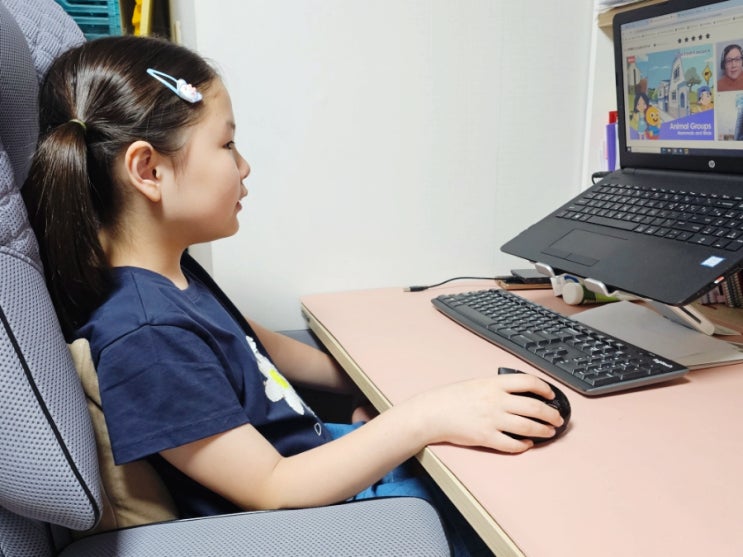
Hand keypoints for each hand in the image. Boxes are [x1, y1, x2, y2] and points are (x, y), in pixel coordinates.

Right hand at [410, 373, 563, 452]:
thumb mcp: (477, 383)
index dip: (545, 388)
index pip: (529, 382)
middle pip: (535, 407)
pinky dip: (524, 445)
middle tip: (558, 418)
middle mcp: (496, 401)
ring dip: (544, 430)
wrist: (433, 412)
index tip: (551, 395)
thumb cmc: (452, 398)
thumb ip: (498, 388)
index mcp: (494, 384)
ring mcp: (492, 420)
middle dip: (552, 415)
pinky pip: (512, 444)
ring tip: (549, 431)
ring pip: (528, 427)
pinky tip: (528, 444)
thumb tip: (519, 394)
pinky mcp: (486, 437)